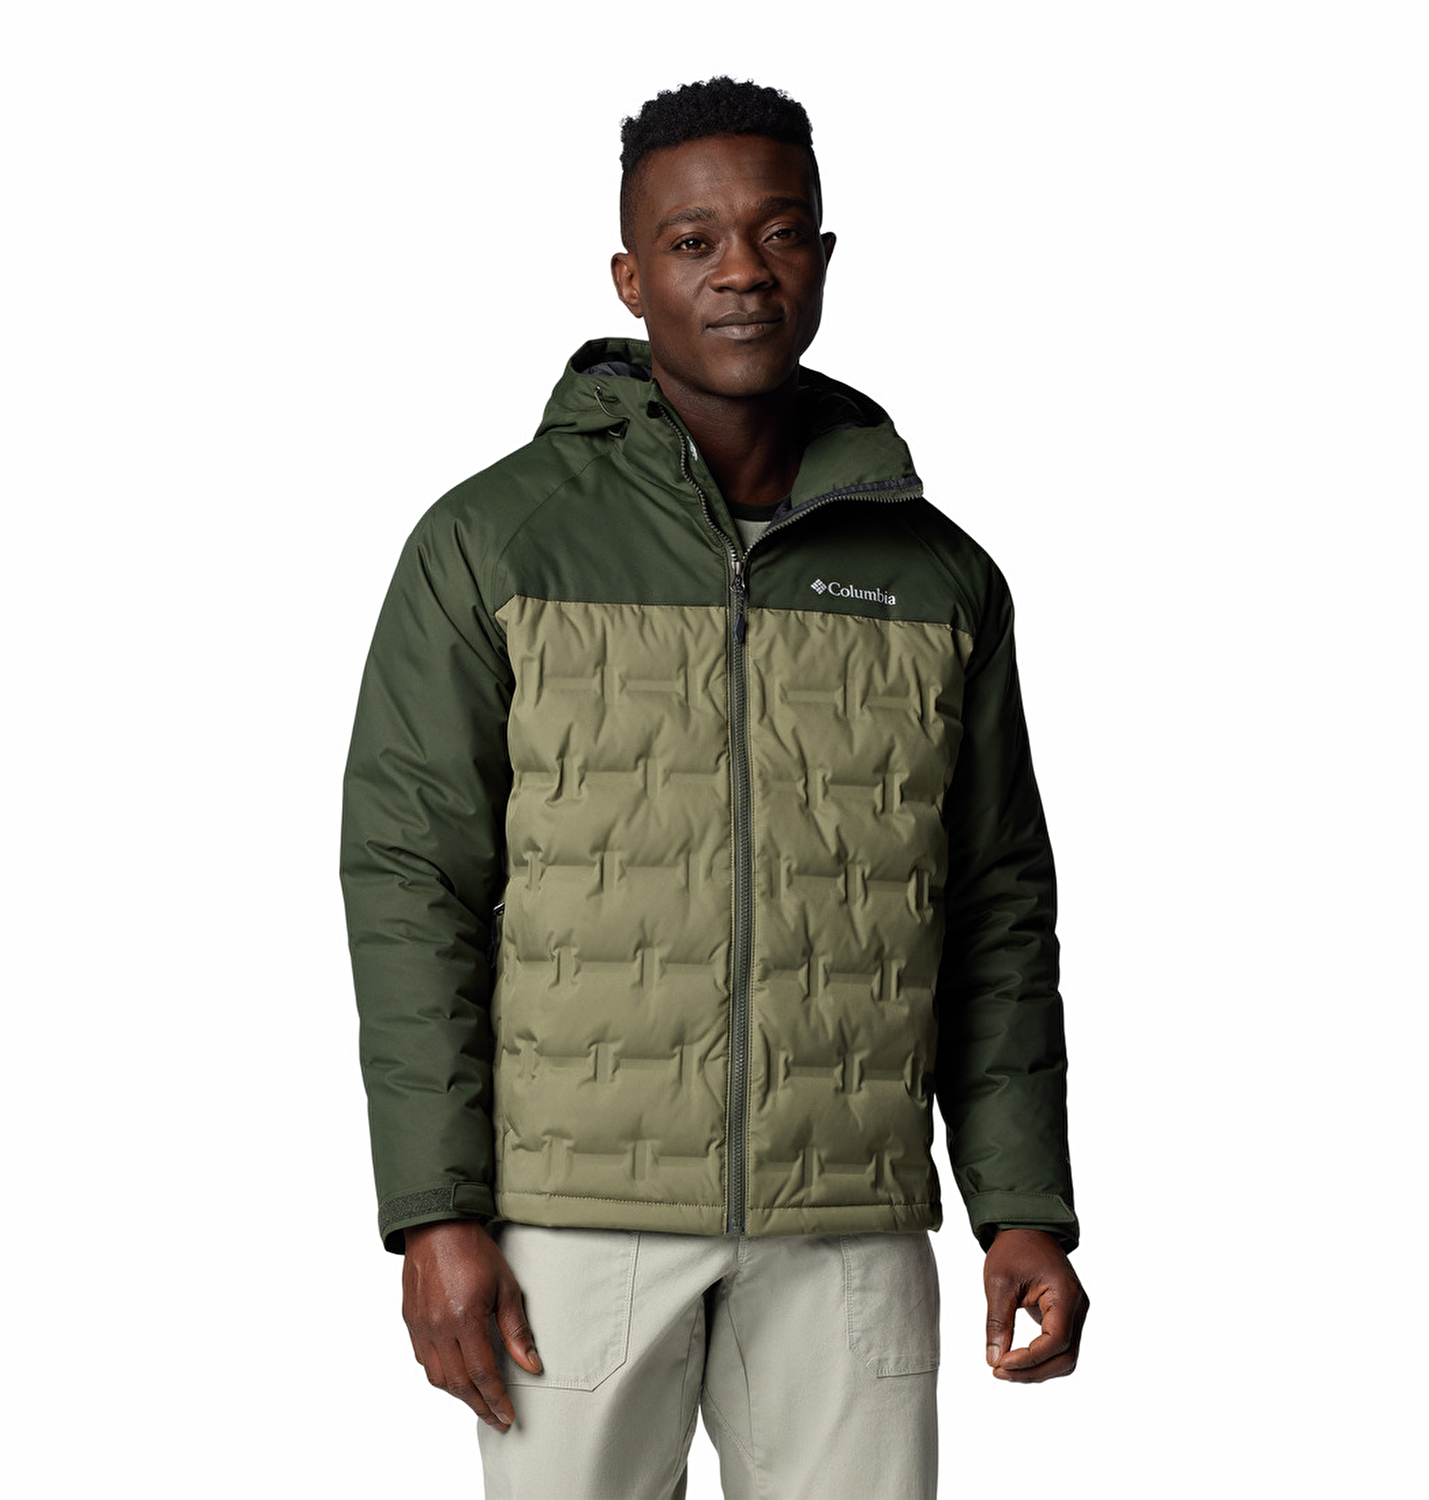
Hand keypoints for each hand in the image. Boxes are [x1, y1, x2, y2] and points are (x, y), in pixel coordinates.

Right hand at [402, 1220, 542, 1429]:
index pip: (482, 1373)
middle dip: (480, 1406)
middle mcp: (438, 1327)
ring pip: (437, 1377)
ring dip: (459, 1394)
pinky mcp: (410, 1321)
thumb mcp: (506, 1286)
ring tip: (479, 1401)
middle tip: (497, 1420)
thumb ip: (516, 1329)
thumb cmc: (474, 1251)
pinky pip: (423, 1360)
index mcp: (465, 1318)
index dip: (496, 1399)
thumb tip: (530, 1365)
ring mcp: (420, 1326)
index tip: (508, 1416)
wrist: (437, 1226)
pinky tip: (455, 1375)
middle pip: (459, 1383)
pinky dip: (440, 1374)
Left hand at [983, 1228, 1088, 1382]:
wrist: (1027, 1227)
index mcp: (1066, 1295)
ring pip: (1065, 1357)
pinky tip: (1016, 1359)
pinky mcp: (1067, 1316)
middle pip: (1065, 1356)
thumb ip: (998, 1322)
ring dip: (1037, 1369)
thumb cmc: (1014, 1248)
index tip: (1000, 1364)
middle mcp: (1078, 1307)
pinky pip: (1060, 1347)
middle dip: (1032, 1370)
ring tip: (1005, 1369)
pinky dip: (1041, 1359)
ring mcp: (1075, 1313)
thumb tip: (993, 1360)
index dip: (1030, 1359)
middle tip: (998, 1372)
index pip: (1056, 1341)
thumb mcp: (999, 1282)